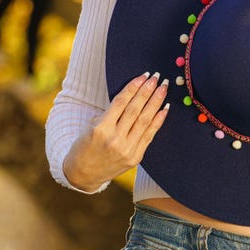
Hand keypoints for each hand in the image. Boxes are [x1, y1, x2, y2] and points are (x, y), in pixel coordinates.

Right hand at [63, 72, 169, 191]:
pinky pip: (149, 135)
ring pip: (145, 121)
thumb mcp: (91, 126)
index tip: (143, 76)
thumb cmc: (86, 145)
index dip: (133, 87)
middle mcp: (115, 139)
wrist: (84, 174)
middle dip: (147, 91)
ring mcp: (127, 150)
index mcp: (101, 129)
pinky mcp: (135, 157)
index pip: (121, 102)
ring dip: (156, 102)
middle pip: (135, 109)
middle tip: (157, 77)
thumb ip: (110, 114)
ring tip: (164, 88)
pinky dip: (158, 121)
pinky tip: (165, 108)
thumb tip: (133, 96)